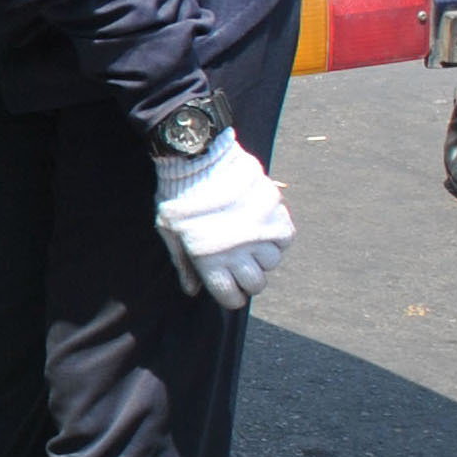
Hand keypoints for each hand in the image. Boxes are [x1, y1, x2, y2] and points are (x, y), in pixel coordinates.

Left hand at [153, 131, 293, 310]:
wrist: (197, 159)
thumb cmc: (177, 196)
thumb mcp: (170, 232)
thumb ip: (183, 263)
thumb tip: (192, 291)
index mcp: (210, 260)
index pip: (232, 297)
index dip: (230, 295)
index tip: (228, 286)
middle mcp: (238, 251)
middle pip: (256, 284)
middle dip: (247, 278)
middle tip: (239, 263)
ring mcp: (259, 232)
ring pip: (273, 261)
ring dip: (263, 256)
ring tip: (249, 241)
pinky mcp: (275, 213)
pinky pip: (286, 238)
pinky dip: (278, 237)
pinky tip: (263, 228)